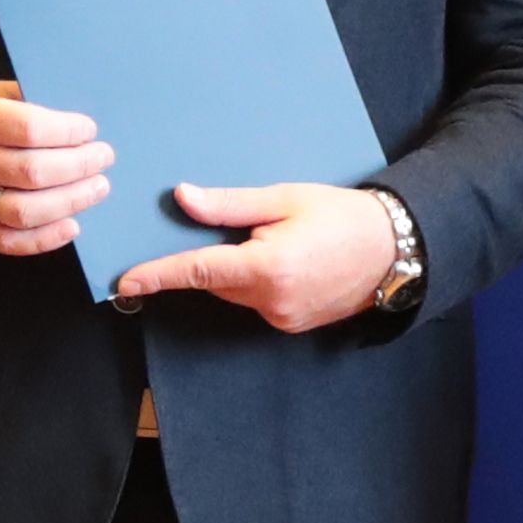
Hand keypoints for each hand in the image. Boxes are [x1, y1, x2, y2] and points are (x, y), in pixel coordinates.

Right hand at [0, 80, 111, 258]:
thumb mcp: (0, 93)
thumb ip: (36, 102)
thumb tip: (82, 124)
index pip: (27, 129)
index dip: (66, 132)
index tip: (89, 130)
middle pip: (31, 172)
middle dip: (78, 166)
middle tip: (103, 157)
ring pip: (24, 211)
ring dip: (70, 202)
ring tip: (98, 187)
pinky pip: (10, 241)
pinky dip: (45, 239)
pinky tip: (72, 226)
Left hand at [114, 181, 398, 330]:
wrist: (398, 250)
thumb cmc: (344, 216)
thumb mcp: (285, 198)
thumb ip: (229, 205)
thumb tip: (182, 199)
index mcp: (268, 267)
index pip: (197, 271)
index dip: (157, 276)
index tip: (124, 283)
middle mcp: (271, 301)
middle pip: (214, 280)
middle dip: (211, 255)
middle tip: (241, 225)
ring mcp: (282, 318)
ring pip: (233, 292)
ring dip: (235, 268)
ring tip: (276, 238)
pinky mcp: (291, 324)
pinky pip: (255, 301)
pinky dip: (255, 281)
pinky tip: (285, 258)